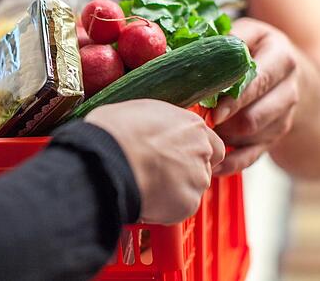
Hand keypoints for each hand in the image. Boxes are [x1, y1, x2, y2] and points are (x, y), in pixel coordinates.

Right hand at [85, 99, 224, 224]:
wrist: (108, 159)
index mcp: (191, 125)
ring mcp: (197, 178)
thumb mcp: (140, 111)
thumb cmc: (115, 133)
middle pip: (202, 167)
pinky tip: (145, 199)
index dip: (193, 153)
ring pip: (191, 189)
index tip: (178, 158)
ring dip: (174, 191)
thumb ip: (158, 124)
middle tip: (158, 173)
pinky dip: (165, 208)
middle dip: (184, 173)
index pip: (211, 144)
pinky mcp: (188, 203)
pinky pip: (179, 209)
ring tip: (147, 186)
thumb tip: (149, 128)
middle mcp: (201, 150)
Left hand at [212, 18, 299, 175]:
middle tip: (198, 123)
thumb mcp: (244, 33)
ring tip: (199, 133)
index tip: (211, 110)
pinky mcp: (274, 137)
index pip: (259, 82)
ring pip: (252, 137)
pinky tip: (211, 163)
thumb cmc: (252, 48)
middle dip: (224, 123)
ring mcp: (283, 116)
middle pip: (255, 117)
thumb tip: (180, 51)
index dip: (233, 99)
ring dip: (224, 139)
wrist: (283, 70)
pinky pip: (252, 157)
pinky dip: (231, 163)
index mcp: (281, 58)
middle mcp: (288, 89)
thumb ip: (222, 40)